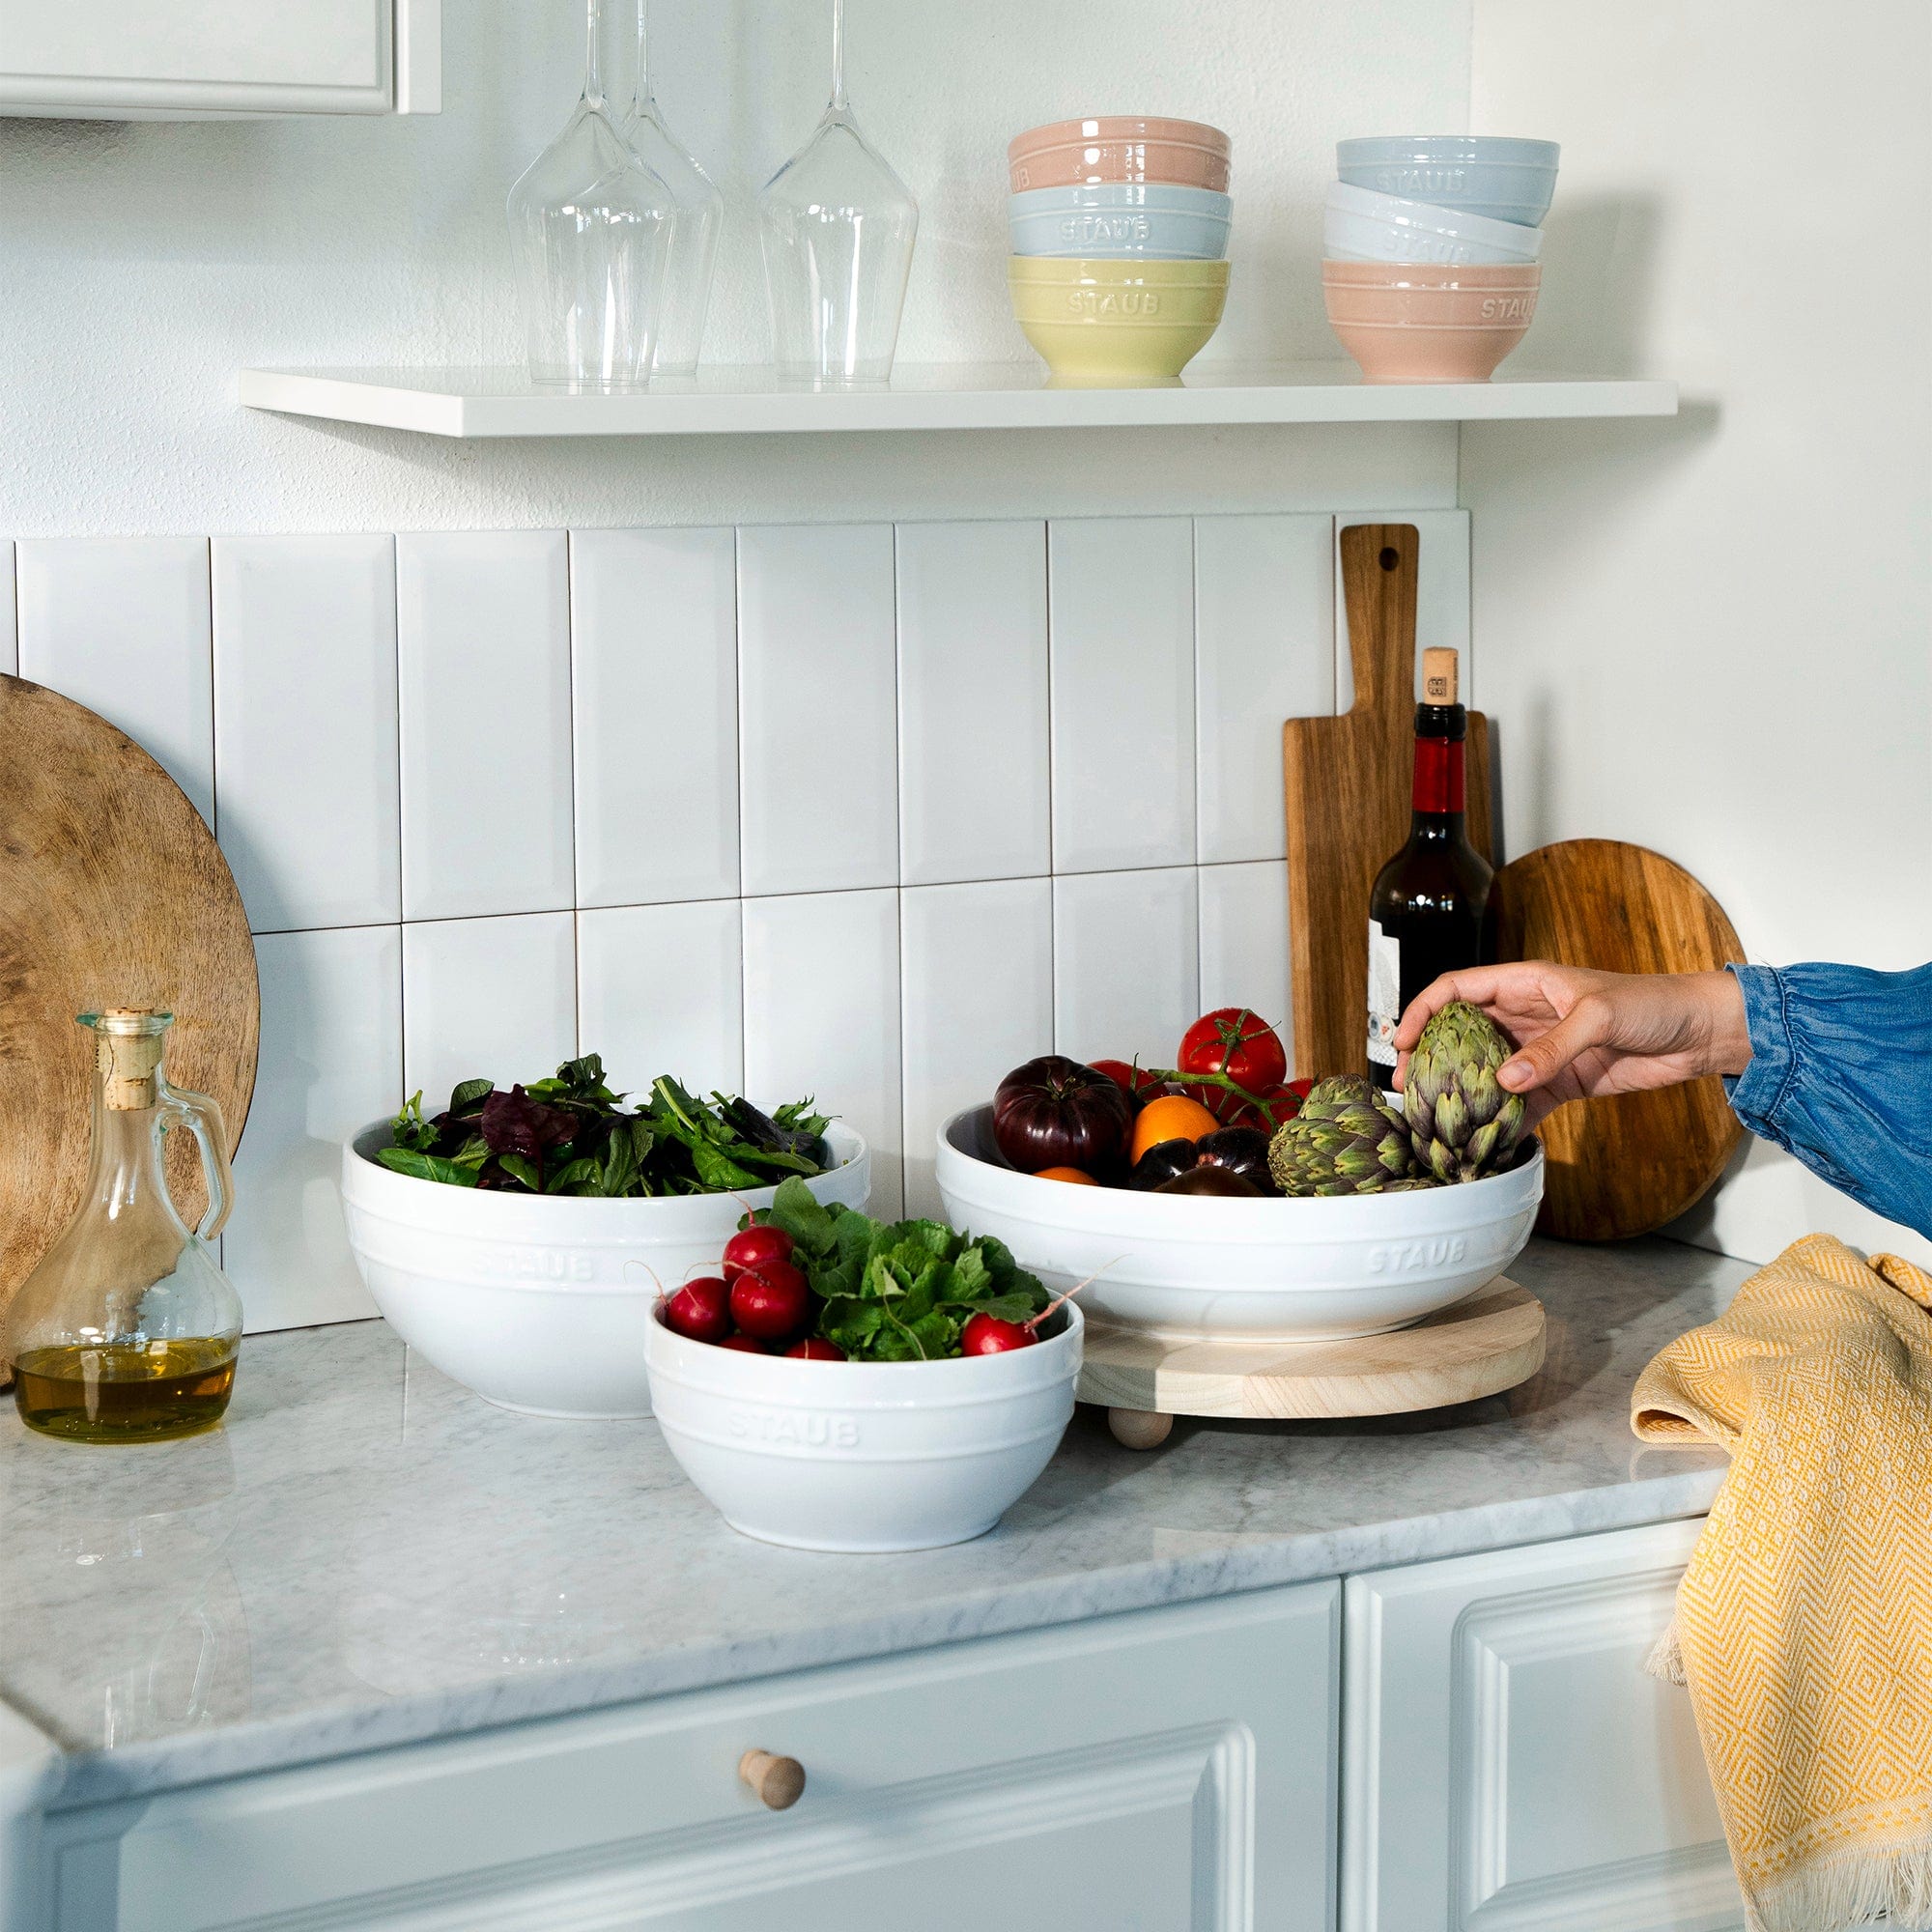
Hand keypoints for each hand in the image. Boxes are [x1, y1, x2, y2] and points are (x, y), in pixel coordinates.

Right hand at [1392, 964, 1751, 1127]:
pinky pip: (1521, 1103)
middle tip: (1408, 1086)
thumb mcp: (1599, 1016)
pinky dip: (1503, 1121)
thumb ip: (1551, 1048)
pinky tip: (1486, 1139)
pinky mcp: (1560, 1082)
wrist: (1700, 1033)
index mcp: (1526, 983)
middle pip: (1462, 1033)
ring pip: (1486, 1071)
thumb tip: (1505, 1079)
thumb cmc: (1653, 1003)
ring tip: (1436, 1116)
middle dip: (1432, 1057)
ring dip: (1463, 1092)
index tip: (1402, 1040)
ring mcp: (1541, 1051)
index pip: (1458, 989)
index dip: (1424, 1010)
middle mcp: (1525, 1015)